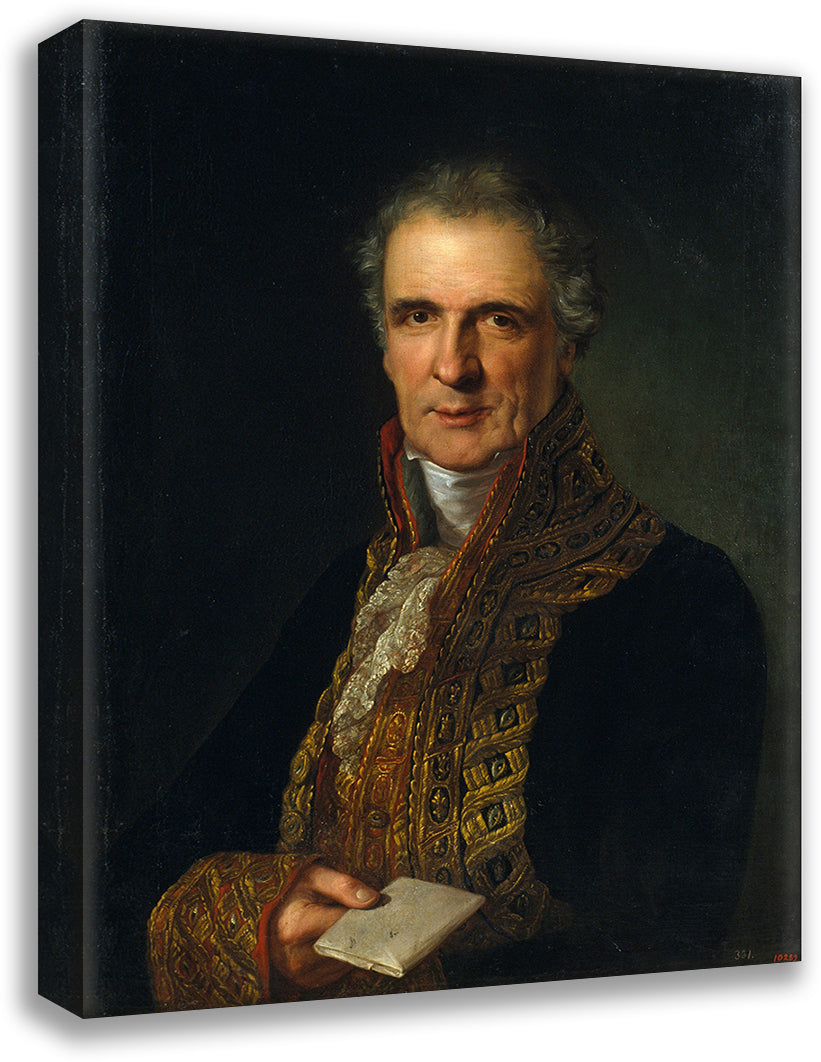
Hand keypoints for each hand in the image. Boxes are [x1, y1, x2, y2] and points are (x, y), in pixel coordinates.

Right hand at [270, 863, 379, 988]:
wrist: (273, 916)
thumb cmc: (294, 892)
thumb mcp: (315, 877)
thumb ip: (343, 885)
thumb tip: (372, 899)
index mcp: (296, 928)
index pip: (344, 925)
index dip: (364, 913)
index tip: (376, 904)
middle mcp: (297, 957)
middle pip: (347, 946)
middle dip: (362, 931)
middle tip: (370, 915)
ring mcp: (303, 974)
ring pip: (347, 961)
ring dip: (355, 945)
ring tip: (353, 925)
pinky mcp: (310, 982)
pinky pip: (341, 970)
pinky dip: (347, 955)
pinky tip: (343, 939)